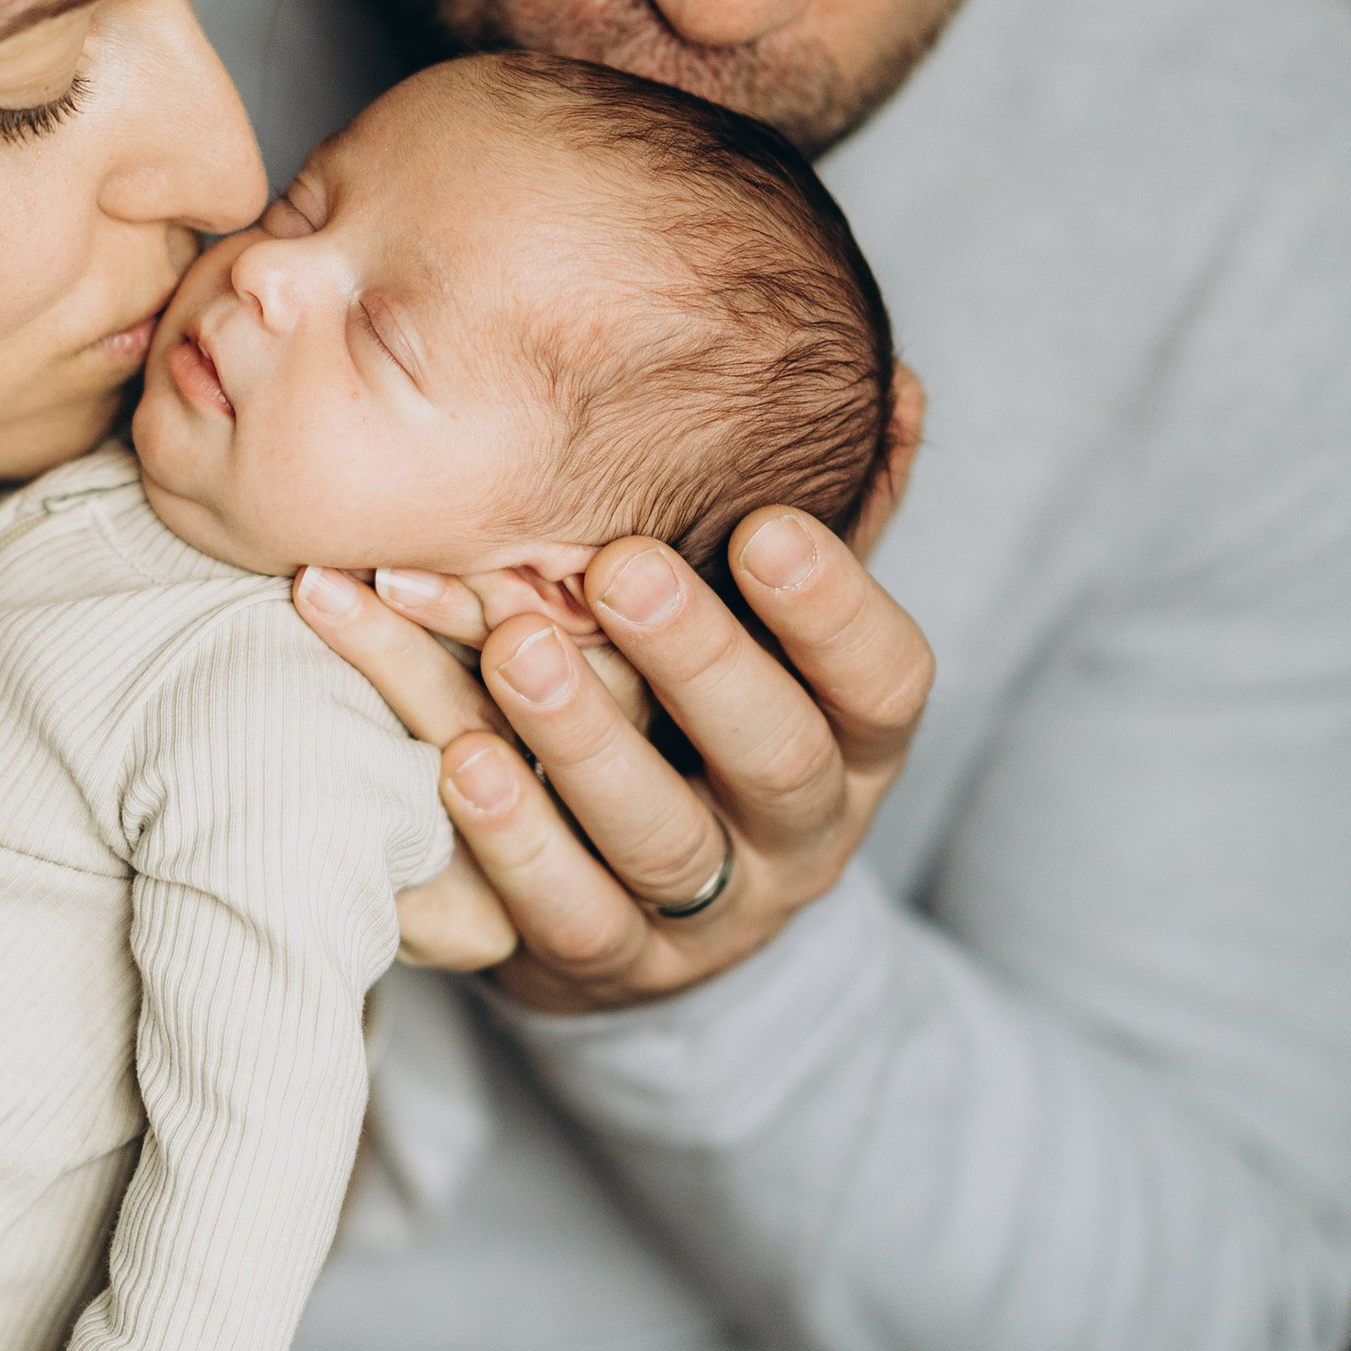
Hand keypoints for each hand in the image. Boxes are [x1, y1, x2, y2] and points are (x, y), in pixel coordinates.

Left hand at [297, 372, 932, 1016]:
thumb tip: (892, 381)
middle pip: (773, 756)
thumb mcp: (780, 638)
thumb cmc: (711, 724)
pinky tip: (458, 761)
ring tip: (517, 652)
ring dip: (585, 742)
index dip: (834, 609)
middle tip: (621, 567)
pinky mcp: (608, 968)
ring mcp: (706, 914)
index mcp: (856, 739)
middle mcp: (800, 831)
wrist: (654, 915)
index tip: (764, 527)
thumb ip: (827, 521)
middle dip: (700, 661)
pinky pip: (563, 913)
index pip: (885, 679)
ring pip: (660, 840)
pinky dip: (511, 840)